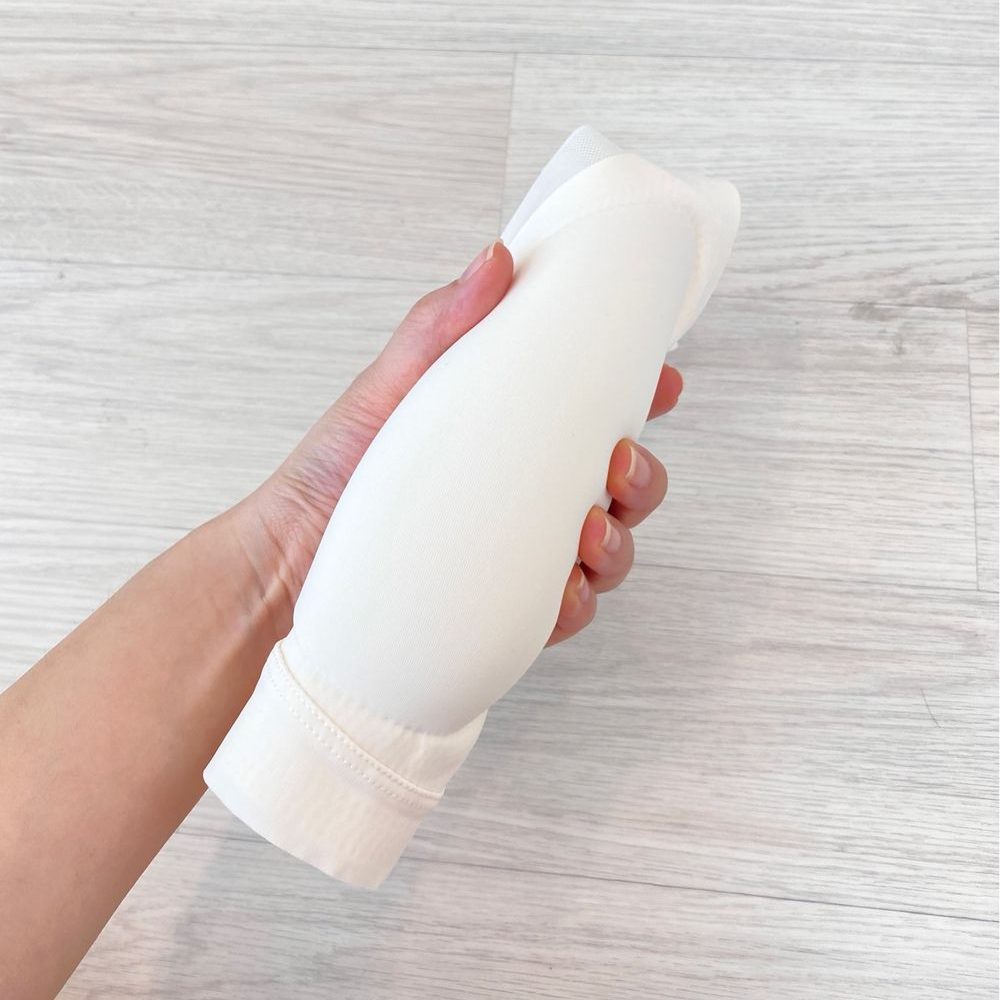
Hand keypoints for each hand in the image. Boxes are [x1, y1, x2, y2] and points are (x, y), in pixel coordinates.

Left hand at [235, 240, 681, 644]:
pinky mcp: (505, 611)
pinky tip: (562, 590)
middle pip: (622, 491)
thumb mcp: (390, 388)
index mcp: (513, 442)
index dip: (642, 402)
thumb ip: (442, 327)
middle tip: (620, 463)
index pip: (595, 419)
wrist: (288, 561)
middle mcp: (527, 498)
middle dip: (645, 480)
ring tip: (589, 531)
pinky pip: (565, 613)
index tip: (664, 382)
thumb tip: (496, 257)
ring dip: (619, 544)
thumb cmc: (338, 470)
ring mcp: (520, 557)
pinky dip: (575, 604)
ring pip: (608, 554)